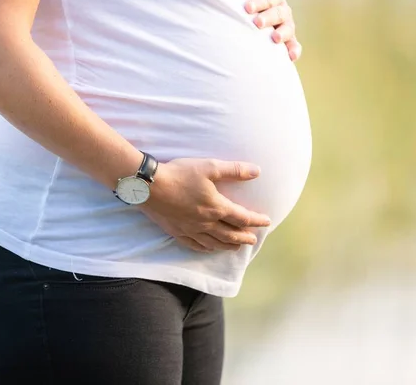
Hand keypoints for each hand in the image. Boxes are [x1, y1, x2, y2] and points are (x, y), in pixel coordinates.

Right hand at [138, 158, 270, 252]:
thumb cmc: (180, 174)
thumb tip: (257, 171)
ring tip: (236, 247)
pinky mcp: (177, 232)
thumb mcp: (210, 167)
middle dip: (244, 237)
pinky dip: (206, 248)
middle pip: (230, 234)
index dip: (256, 220)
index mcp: (216, 207)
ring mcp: (191, 229)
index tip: (266, 222)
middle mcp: (206, 222)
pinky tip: (209, 249)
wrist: (149, 186)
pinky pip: (195, 245)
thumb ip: (234, 170)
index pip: (242, 217)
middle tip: (253, 240)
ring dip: (228, 246)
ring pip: (214, 243)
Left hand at [242, 0, 301, 61]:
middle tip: (258, 23)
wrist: (244, 14)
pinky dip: (294, 50)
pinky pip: (293, 44)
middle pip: (278, 12)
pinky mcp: (288, 39)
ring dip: (283, 33)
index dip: (258, 1)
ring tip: (275, 39)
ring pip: (288, 27)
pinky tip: (291, 57)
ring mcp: (286, 23)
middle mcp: (280, 7)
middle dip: (269, 17)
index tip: (247, 8)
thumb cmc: (240, 0)